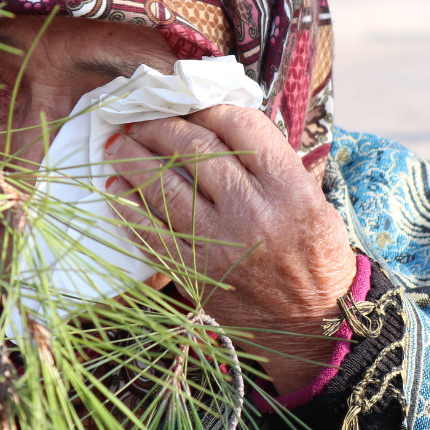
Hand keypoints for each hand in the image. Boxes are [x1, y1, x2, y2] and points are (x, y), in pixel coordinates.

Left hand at [103, 105, 356, 395]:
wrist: (313, 325)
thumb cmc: (314, 257)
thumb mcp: (313, 201)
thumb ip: (271, 164)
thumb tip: (218, 123)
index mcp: (289, 188)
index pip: (239, 126)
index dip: (206, 108)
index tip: (187, 104)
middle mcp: (255, 212)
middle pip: (195, 150)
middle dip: (159, 127)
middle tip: (137, 119)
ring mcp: (221, 245)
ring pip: (166, 186)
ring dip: (134, 159)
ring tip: (117, 145)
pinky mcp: (196, 274)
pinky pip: (150, 233)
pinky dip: (127, 208)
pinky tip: (114, 190)